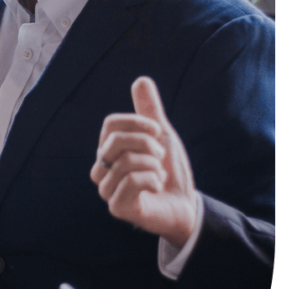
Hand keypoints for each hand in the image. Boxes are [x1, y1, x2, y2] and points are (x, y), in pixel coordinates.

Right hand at [90, 76, 199, 248]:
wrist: (186, 205)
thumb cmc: (170, 171)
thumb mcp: (162, 136)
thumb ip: (150, 111)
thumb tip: (141, 80)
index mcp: (109, 150)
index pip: (111, 125)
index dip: (136, 122)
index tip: (157, 130)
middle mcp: (102, 169)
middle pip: (114, 142)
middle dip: (146, 144)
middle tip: (160, 155)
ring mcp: (107, 189)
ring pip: (125, 162)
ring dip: (153, 165)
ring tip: (159, 174)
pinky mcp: (117, 207)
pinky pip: (131, 181)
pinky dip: (153, 180)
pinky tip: (157, 187)